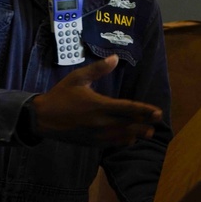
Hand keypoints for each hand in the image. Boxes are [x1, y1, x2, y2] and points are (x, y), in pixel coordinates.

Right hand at [31, 55, 161, 145]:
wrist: (42, 118)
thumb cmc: (60, 95)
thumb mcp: (78, 78)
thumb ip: (98, 69)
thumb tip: (115, 58)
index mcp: (99, 105)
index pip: (127, 108)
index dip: (144, 111)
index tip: (157, 112)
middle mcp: (100, 122)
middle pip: (128, 124)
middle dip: (144, 123)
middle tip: (158, 122)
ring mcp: (96, 135)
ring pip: (121, 136)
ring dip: (136, 134)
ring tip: (148, 133)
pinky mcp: (90, 143)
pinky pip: (111, 143)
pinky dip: (122, 141)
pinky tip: (130, 140)